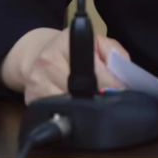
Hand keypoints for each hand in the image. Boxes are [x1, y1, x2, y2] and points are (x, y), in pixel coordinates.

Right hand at [2, 26, 128, 104]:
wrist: (37, 53)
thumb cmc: (72, 49)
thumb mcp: (96, 41)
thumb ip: (115, 53)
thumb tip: (126, 75)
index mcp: (68, 43)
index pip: (97, 71)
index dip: (114, 85)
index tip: (125, 93)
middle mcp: (49, 62)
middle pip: (83, 92)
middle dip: (100, 100)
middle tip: (111, 104)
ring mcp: (37, 82)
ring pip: (70, 107)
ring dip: (85, 111)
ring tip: (95, 109)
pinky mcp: (31, 100)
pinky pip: (56, 114)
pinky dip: (69, 116)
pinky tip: (76, 113)